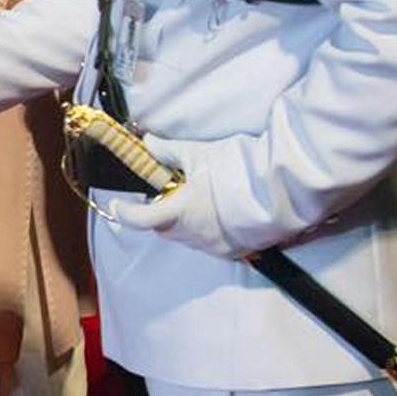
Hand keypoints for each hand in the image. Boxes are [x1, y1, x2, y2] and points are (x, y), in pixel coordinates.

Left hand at [105, 134, 233, 256]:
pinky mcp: (235, 251)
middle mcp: (193, 236)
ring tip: (196, 200)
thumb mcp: (198, 154)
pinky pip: (210, 243)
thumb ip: (169, 151)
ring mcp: (214, 247)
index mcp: (179, 214)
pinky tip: (217, 213)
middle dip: (159, 215)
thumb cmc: (235, 171)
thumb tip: (148, 144)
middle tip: (165, 195)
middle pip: (164, 229)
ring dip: (184, 223)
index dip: (125, 213)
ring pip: (187, 238)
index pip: (140, 220)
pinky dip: (206, 229)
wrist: (279, 191)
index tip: (117, 205)